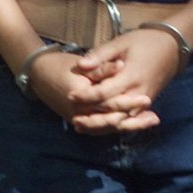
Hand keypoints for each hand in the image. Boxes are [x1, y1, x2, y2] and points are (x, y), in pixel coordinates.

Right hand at [19, 47, 147, 134]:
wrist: (38, 74)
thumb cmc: (61, 65)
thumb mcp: (82, 64)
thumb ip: (102, 67)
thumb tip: (121, 66)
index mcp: (82, 97)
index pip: (110, 104)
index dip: (129, 102)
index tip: (147, 99)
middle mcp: (80, 113)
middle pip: (112, 121)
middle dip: (134, 121)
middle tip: (154, 119)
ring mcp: (79, 120)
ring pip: (107, 128)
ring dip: (128, 126)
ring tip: (148, 122)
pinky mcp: (79, 121)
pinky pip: (100, 129)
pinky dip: (115, 127)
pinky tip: (129, 124)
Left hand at [65, 29, 187, 133]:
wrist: (172, 47)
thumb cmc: (144, 41)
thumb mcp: (121, 43)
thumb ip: (101, 56)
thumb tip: (81, 66)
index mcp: (130, 76)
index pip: (104, 93)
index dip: (86, 96)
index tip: (70, 96)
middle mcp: (138, 93)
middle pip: (113, 113)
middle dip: (93, 119)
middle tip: (73, 120)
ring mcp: (144, 101)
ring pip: (122, 121)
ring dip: (102, 126)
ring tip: (83, 127)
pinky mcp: (146, 103)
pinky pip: (130, 120)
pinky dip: (116, 125)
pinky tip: (102, 127)